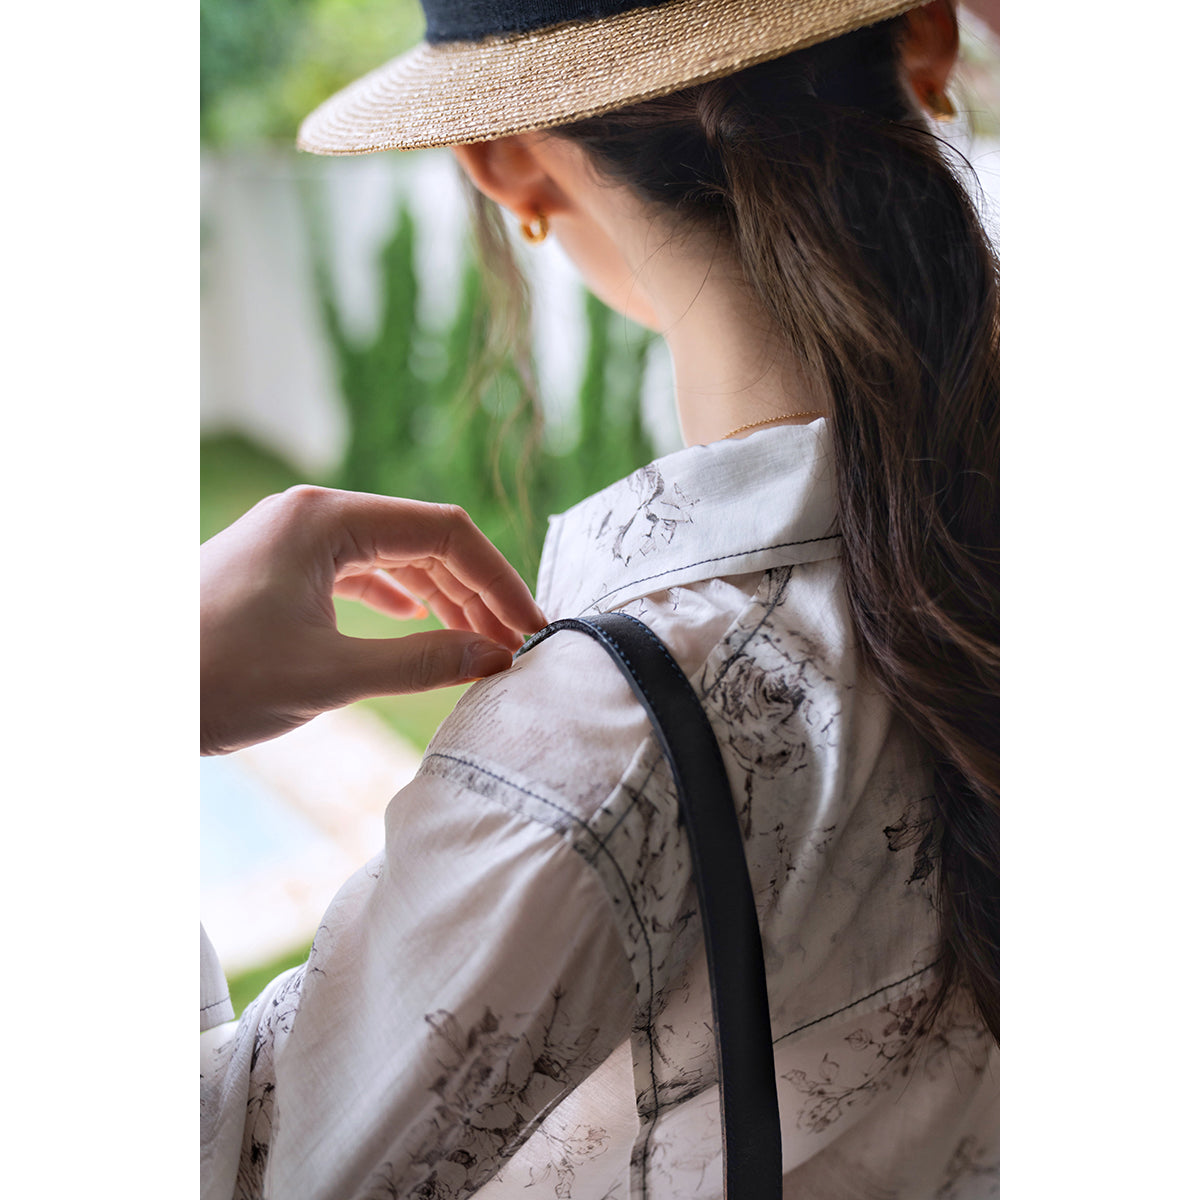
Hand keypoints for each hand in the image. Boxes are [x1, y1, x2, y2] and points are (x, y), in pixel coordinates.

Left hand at [200, 486, 546, 754]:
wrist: (123, 696)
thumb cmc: (215, 678)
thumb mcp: (330, 676)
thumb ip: (423, 662)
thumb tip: (495, 658)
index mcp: (326, 519)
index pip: (444, 532)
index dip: (497, 580)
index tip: (528, 627)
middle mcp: (312, 515)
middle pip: (422, 540)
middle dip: (474, 592)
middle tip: (513, 645)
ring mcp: (294, 539)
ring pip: (393, 557)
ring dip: (441, 600)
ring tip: (479, 644)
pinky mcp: (281, 569)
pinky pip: (360, 574)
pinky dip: (400, 602)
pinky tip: (421, 628)